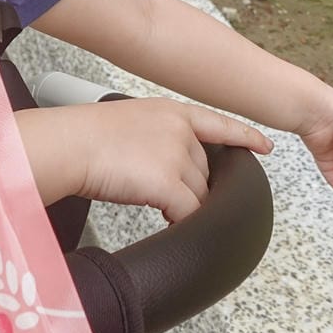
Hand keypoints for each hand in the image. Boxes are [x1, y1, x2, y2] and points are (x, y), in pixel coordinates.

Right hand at [16, 98, 270, 221]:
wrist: (68, 144)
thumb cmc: (83, 136)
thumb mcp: (128, 123)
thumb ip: (156, 138)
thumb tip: (164, 169)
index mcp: (170, 111)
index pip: (217, 123)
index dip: (243, 137)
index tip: (263, 146)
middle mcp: (180, 131)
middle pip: (204, 171)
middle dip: (187, 186)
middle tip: (154, 189)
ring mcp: (177, 156)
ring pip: (199, 194)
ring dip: (181, 205)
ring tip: (149, 200)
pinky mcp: (170, 183)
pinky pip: (189, 212)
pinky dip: (181, 221)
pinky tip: (166, 221)